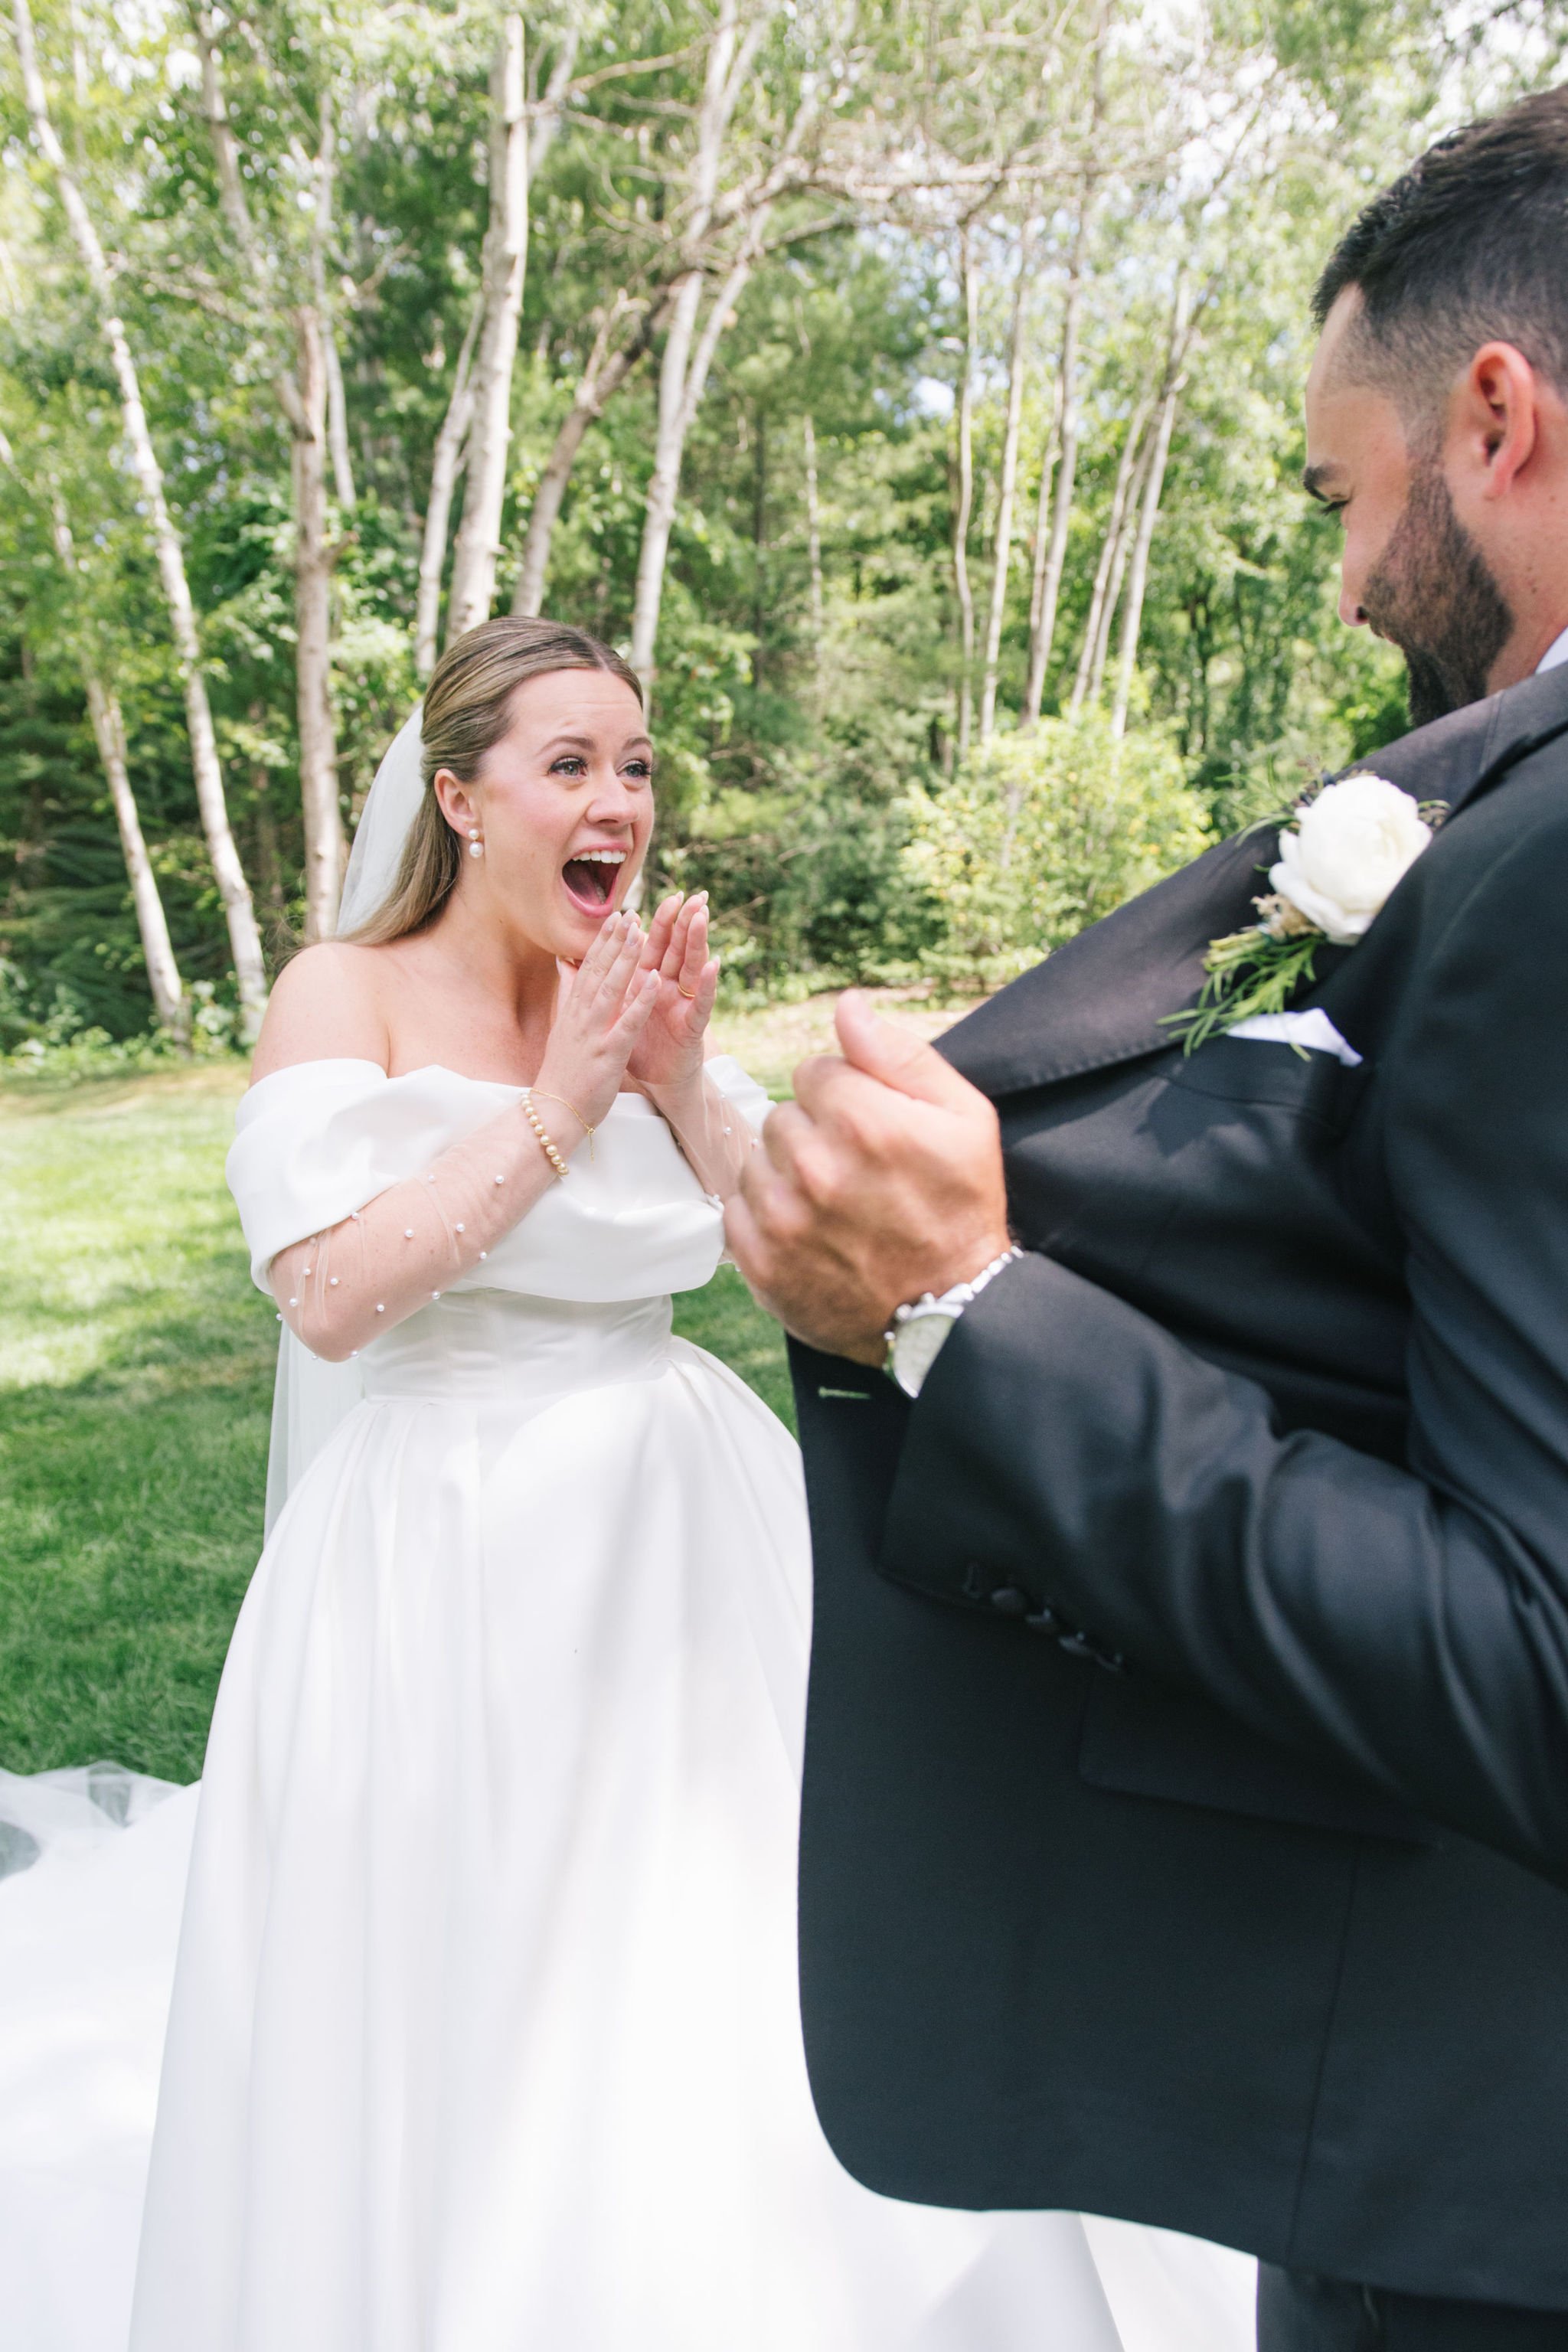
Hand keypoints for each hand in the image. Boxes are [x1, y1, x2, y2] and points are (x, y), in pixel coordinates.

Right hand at [536, 910, 660, 1135]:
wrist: (552, 1113)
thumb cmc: (562, 1078)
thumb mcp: (564, 1035)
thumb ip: (571, 1005)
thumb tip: (569, 977)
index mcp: (573, 1013)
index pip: (587, 969)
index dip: (602, 941)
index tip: (615, 917)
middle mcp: (581, 1017)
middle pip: (598, 970)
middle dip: (615, 940)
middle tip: (630, 911)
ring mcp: (593, 1034)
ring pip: (611, 988)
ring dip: (626, 959)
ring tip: (641, 932)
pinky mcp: (607, 1054)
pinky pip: (627, 1022)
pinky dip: (641, 1000)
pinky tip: (655, 980)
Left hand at [624, 891, 719, 1091]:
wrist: (653, 1083)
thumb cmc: (638, 1047)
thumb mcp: (618, 1011)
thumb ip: (605, 984)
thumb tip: (572, 961)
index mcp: (649, 982)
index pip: (656, 945)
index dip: (661, 921)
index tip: (668, 894)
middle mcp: (670, 989)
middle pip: (677, 949)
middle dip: (684, 922)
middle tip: (694, 895)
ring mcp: (683, 1006)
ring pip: (691, 968)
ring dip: (697, 942)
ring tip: (702, 916)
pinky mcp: (692, 1027)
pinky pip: (700, 1003)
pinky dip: (707, 984)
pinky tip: (713, 964)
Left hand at [725, 990, 1010, 1364]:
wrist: (950, 1310)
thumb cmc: (961, 1207)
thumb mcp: (963, 1118)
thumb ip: (898, 1053)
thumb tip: (846, 1006)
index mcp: (864, 1120)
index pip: (815, 1071)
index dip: (845, 1096)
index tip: (871, 1130)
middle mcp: (816, 1167)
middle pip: (782, 1115)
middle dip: (814, 1134)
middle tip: (856, 1173)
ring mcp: (784, 1219)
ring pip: (756, 1162)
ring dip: (786, 1177)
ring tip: (833, 1207)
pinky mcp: (761, 1264)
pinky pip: (737, 1212)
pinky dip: (765, 1219)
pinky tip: (809, 1234)